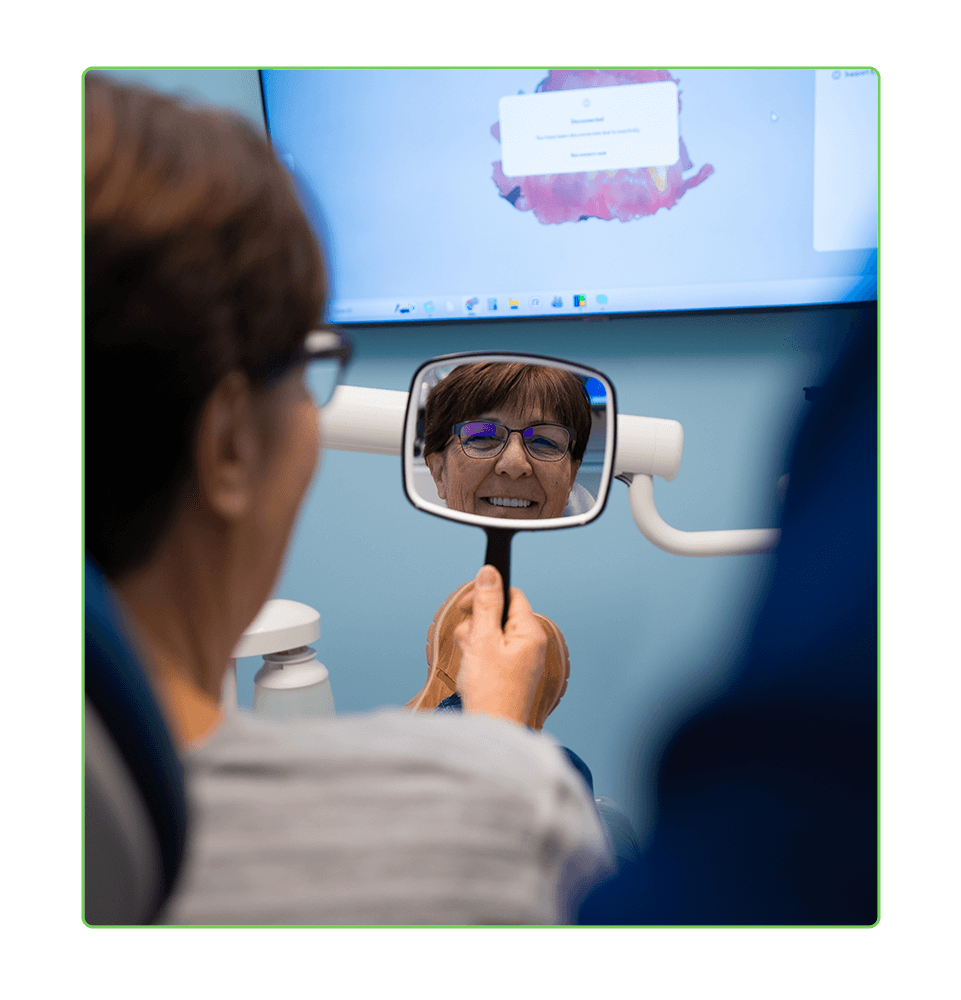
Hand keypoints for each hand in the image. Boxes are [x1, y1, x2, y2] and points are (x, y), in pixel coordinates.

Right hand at [453, 565, 546, 726]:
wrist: (492, 731)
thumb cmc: (491, 691)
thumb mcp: (483, 640)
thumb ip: (486, 604)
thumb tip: (490, 572)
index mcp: (529, 632)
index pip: (512, 595)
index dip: (487, 594)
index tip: (467, 604)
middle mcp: (528, 644)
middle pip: (498, 615)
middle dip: (476, 625)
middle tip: (469, 643)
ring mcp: (519, 659)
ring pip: (490, 634)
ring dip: (473, 643)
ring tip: (470, 663)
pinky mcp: (509, 672)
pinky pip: (490, 653)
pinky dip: (477, 657)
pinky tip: (472, 673)